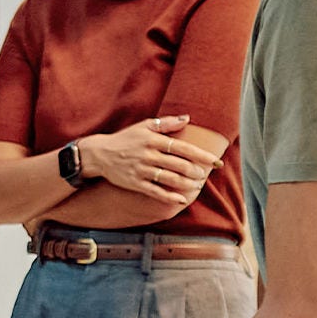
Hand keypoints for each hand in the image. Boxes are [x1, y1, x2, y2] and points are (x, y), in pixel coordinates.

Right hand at [77, 115, 218, 208]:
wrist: (100, 154)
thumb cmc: (125, 139)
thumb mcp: (144, 126)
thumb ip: (166, 123)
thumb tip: (187, 118)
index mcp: (153, 140)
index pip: (183, 147)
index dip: (202, 155)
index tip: (216, 161)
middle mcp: (148, 155)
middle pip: (179, 165)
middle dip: (196, 171)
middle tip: (205, 175)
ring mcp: (141, 170)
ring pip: (170, 179)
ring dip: (187, 184)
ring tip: (197, 185)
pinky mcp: (135, 183)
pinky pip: (156, 192)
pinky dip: (170, 197)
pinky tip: (181, 199)